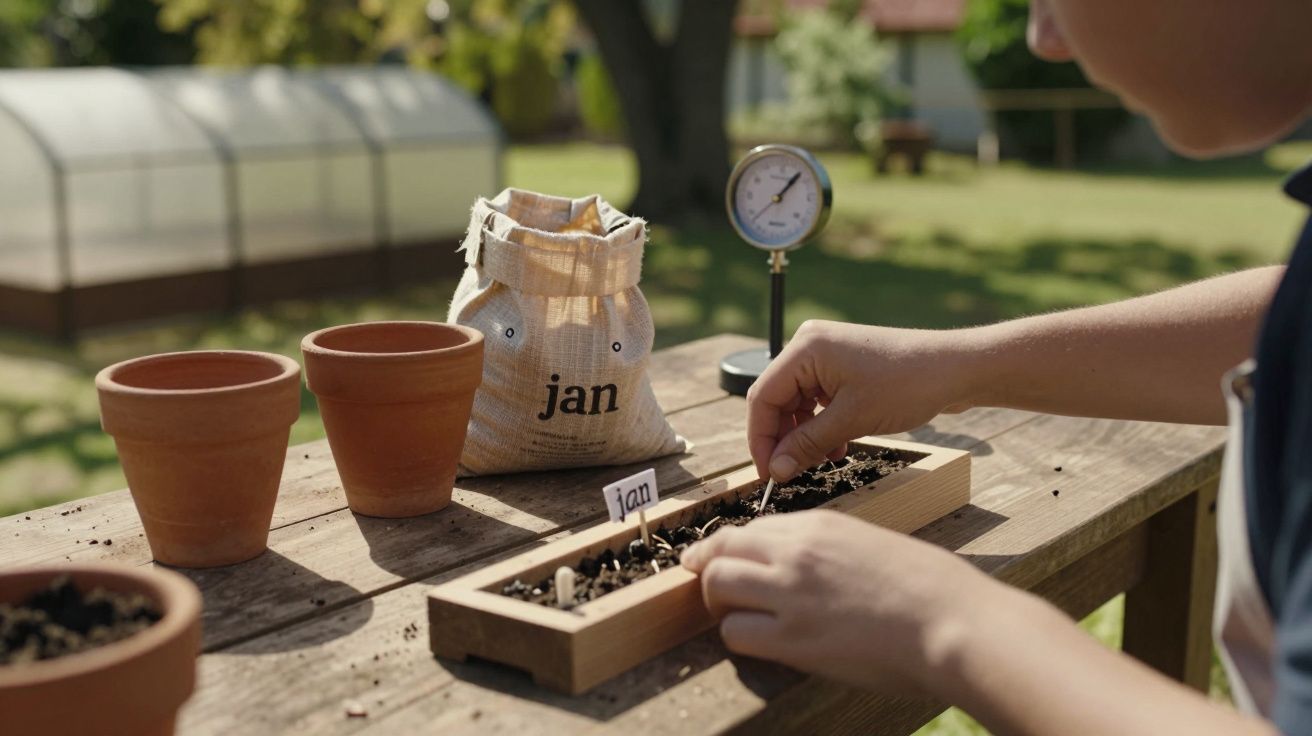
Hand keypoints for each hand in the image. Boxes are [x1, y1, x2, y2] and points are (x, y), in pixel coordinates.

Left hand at [681, 510, 997, 697]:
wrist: (953, 620)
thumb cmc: (932, 589)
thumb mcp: (874, 544)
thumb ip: (832, 550)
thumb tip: (809, 568)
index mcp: (821, 524)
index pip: (752, 528)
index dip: (732, 547)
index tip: (722, 559)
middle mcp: (797, 551)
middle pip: (722, 548)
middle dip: (709, 568)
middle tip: (710, 589)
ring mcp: (791, 592)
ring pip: (717, 585)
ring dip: (718, 603)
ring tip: (735, 618)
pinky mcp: (793, 638)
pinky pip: (736, 633)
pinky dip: (738, 638)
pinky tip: (759, 644)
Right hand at [747, 319, 981, 481]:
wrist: (956, 369)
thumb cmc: (907, 384)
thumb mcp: (852, 420)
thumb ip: (807, 444)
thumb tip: (776, 470)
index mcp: (805, 348)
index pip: (763, 397)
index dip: (761, 438)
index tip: (768, 473)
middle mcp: (810, 346)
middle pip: (778, 399)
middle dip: (783, 438)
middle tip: (790, 472)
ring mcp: (827, 355)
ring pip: (797, 403)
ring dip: (804, 435)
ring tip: (821, 460)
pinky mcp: (842, 366)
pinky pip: (817, 400)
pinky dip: (821, 425)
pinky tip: (835, 448)